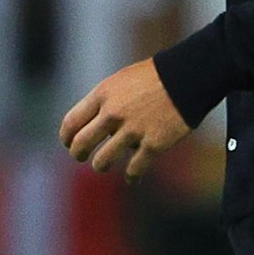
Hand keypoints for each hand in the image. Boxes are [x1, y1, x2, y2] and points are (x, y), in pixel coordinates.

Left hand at [59, 58, 191, 179]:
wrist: (187, 78)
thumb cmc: (153, 76)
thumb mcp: (120, 81)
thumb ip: (104, 101)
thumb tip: (94, 124)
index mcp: (102, 94)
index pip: (71, 122)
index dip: (66, 136)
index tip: (68, 142)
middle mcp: (113, 114)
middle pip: (81, 144)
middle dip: (78, 154)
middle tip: (81, 156)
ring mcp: (132, 131)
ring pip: (103, 161)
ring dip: (101, 165)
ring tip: (103, 165)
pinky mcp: (153, 144)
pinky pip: (135, 169)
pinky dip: (132, 176)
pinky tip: (132, 178)